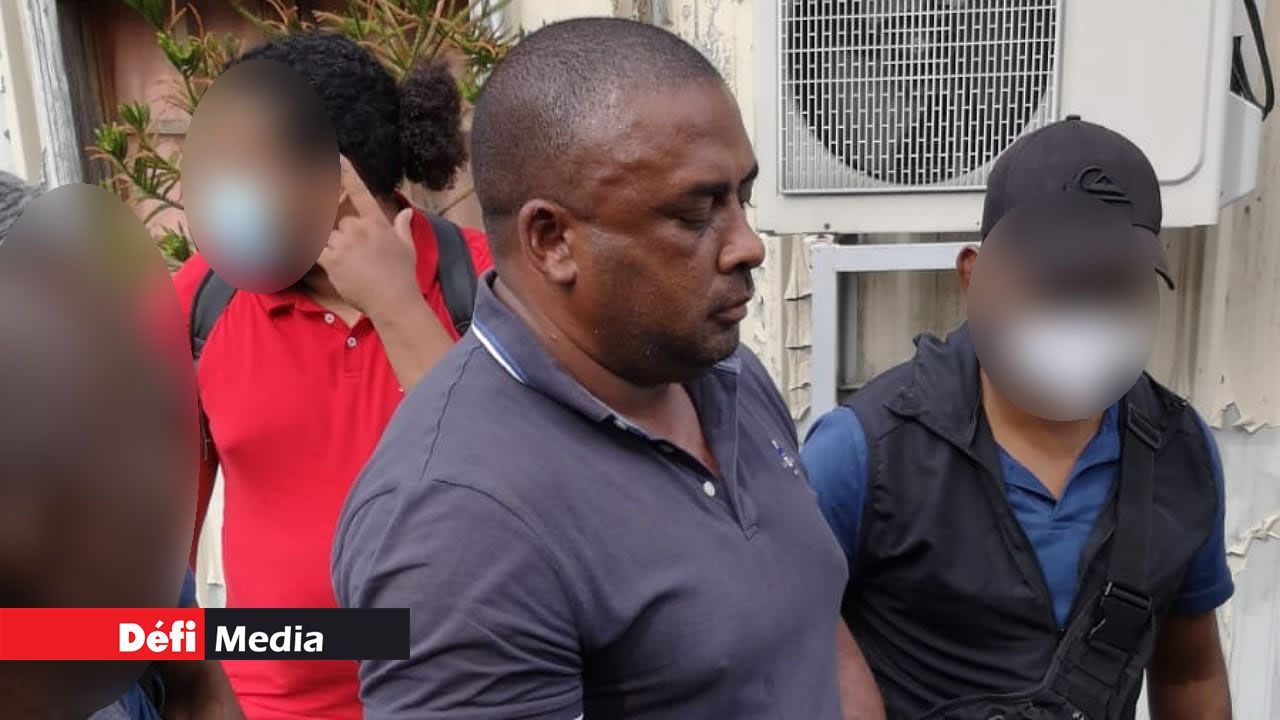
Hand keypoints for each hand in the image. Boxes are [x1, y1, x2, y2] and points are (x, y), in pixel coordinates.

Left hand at [317, 156, 420, 317]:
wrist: (394, 301)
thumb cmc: (402, 276)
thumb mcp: (407, 248)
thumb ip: (402, 227)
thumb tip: (406, 212)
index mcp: (378, 223)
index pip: (360, 191)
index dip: (346, 172)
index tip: (336, 155)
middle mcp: (360, 228)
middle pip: (336, 219)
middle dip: (335, 231)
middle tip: (339, 243)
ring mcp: (345, 243)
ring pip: (324, 232)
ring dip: (323, 241)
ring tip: (327, 251)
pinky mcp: (332, 259)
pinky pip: (313, 248)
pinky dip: (307, 249)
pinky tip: (304, 250)